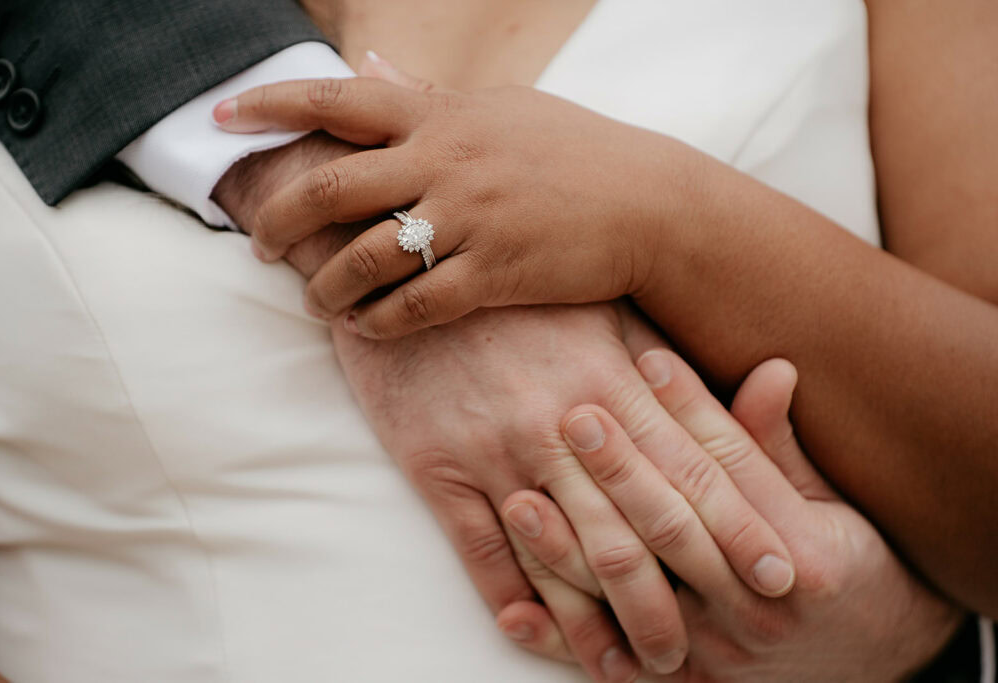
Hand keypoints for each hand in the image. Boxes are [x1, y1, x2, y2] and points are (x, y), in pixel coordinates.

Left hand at [213, 65, 693, 337]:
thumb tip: (372, 68)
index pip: (340, 99)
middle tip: (258, 241)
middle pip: (333, 186)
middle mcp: (447, 161)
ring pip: (366, 257)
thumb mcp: (500, 109)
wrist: (648, 204)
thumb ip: (428, 96)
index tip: (222, 117)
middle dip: (281, 217)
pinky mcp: (495, 273)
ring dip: (326, 285)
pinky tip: (366, 327)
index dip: (273, 105)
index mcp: (443, 115)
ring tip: (314, 299)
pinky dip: (379, 320)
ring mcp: (471, 219)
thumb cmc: (574, 152)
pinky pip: (415, 305)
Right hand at [325, 301, 797, 681]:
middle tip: (723, 647)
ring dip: (604, 620)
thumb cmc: (515, 290)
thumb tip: (760, 382)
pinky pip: (482, 551)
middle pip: (636, 528)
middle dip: (685, 595)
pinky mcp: (437, 467)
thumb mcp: (599, 307)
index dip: (743, 527)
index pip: (692, 468)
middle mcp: (561, 422)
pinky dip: (516, 602)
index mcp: (611, 378)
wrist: (405, 257)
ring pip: (563, 556)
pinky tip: (541, 637)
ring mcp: (496, 448)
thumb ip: (665, 361)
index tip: (782, 576)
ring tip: (636, 665)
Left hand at [501, 350, 961, 680]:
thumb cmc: (846, 558)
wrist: (869, 656)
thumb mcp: (825, 500)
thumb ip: (779, 446)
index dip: (689, 414)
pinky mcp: (682, 682)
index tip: (645, 362)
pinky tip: (515, 614)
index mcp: (802, 556)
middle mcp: (757, 611)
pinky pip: (613, 659)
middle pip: (673, 531)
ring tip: (519, 504)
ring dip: (570, 553)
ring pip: (632, 597)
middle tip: (574, 419)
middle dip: (620, 472)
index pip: (729, 473)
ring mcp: (714, 654)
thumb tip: (773, 369)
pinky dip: (563, 638)